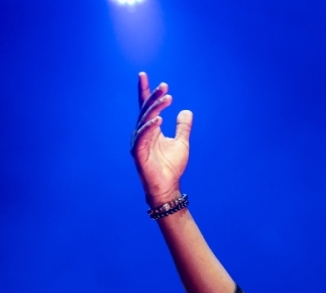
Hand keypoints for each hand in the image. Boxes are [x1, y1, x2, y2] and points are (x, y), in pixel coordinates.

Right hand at [131, 72, 192, 205]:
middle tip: (165, 86)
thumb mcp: (182, 143)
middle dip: (155, 96)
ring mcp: (139, 142)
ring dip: (156, 108)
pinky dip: (150, 127)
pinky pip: (142, 136)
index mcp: (150, 129)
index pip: (146, 106)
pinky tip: (159, 119)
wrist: (168, 186)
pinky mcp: (138, 152)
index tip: (144, 74)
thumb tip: (187, 111)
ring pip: (145, 119)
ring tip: (167, 98)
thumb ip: (183, 127)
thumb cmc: (171, 166)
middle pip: (146, 109)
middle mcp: (142, 132)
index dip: (146, 91)